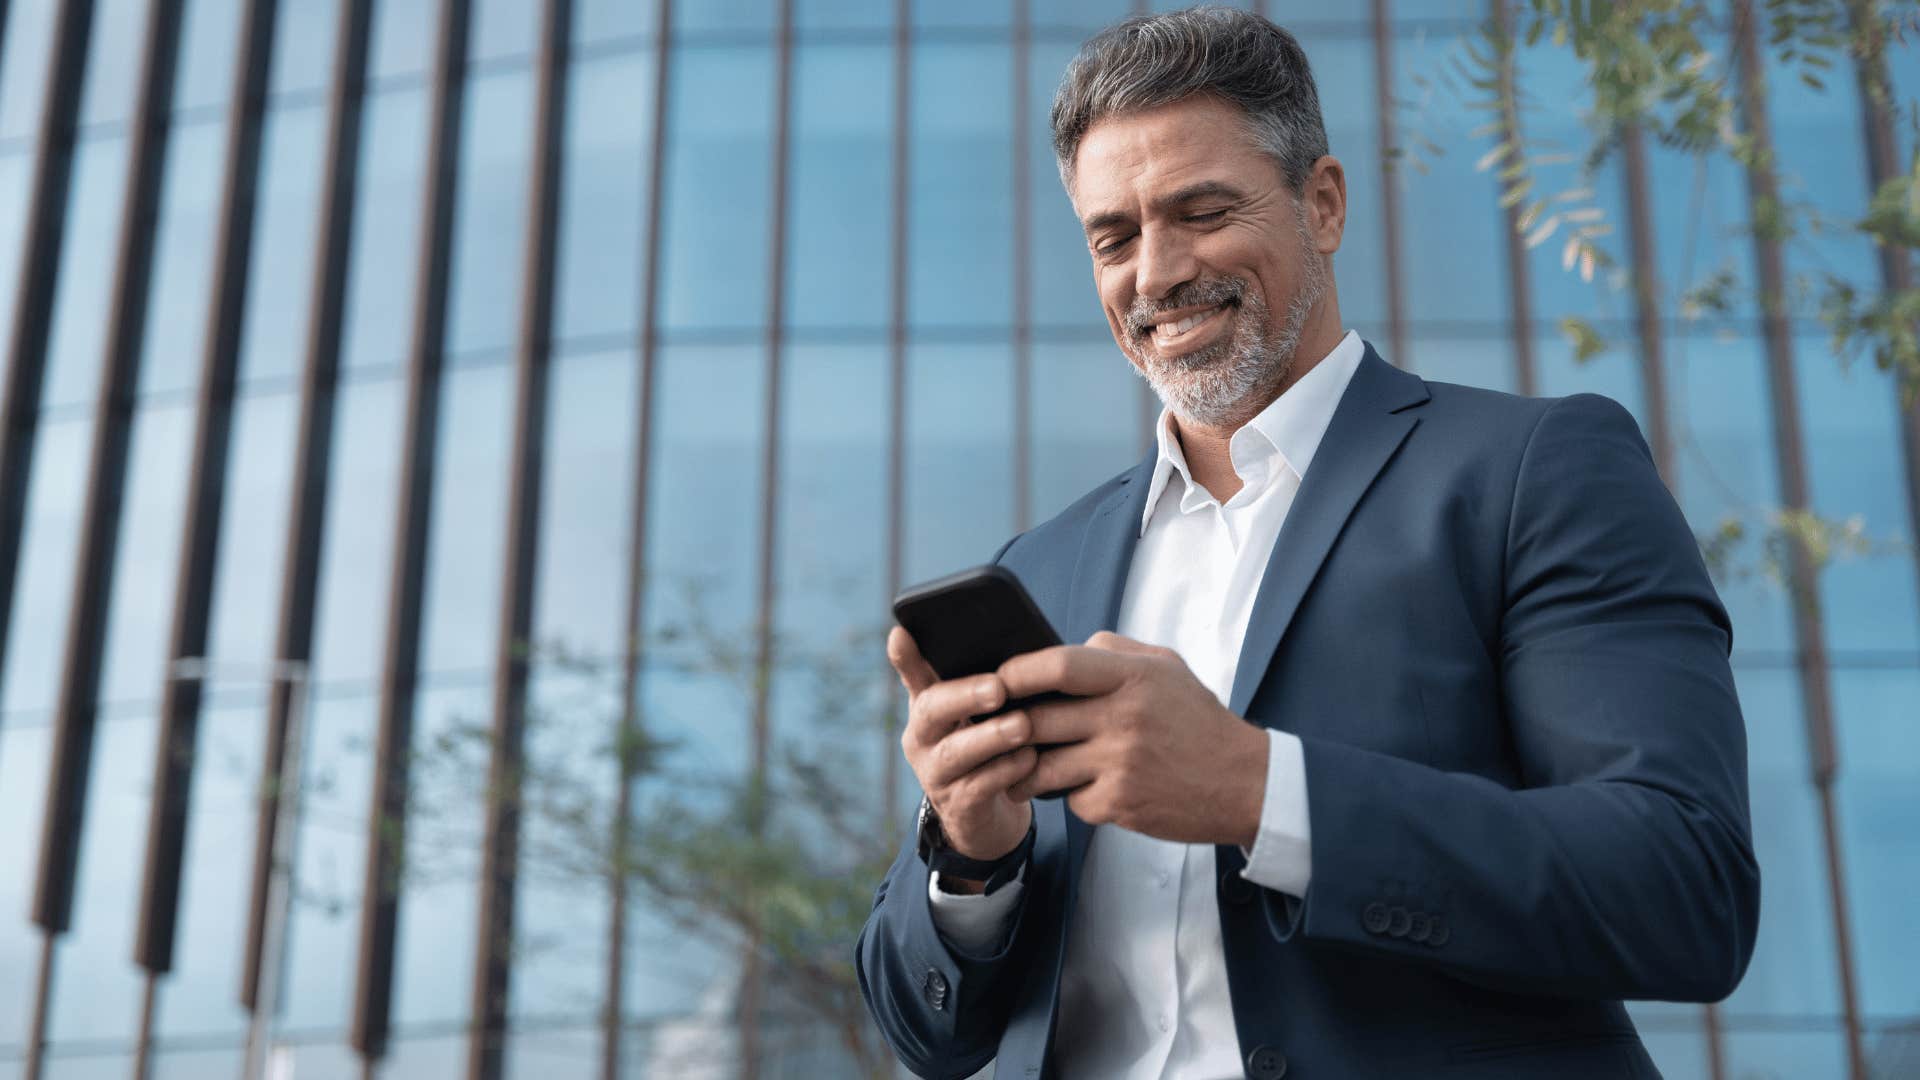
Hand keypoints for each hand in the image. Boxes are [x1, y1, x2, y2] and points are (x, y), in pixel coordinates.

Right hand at [890, 626, 1036, 872]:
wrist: (990, 814)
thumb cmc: (989, 747)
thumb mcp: (981, 713)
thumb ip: (986, 679)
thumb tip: (1013, 639)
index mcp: (928, 705)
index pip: (912, 674)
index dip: (905, 657)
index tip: (901, 632)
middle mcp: (922, 737)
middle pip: (931, 710)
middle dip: (965, 696)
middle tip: (999, 688)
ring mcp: (935, 774)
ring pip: (955, 752)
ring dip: (990, 736)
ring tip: (1022, 725)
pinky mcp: (958, 806)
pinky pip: (979, 786)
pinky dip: (1005, 770)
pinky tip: (1030, 759)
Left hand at [1002, 631, 1266, 846]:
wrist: (1245, 783)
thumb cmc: (1198, 721)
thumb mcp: (1166, 667)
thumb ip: (1113, 652)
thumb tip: (1062, 649)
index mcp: (1133, 677)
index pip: (1058, 666)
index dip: (1017, 672)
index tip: (998, 680)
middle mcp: (1124, 718)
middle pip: (1037, 720)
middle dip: (1009, 727)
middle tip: (995, 730)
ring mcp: (1120, 764)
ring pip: (1042, 767)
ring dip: (1025, 769)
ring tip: (1019, 767)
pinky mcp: (1119, 804)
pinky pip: (1070, 799)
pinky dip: (1070, 795)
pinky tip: (1084, 788)